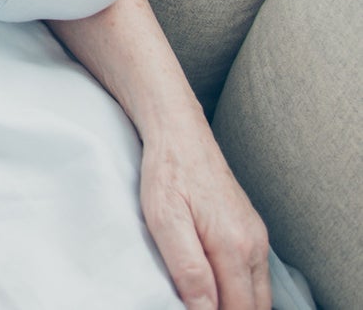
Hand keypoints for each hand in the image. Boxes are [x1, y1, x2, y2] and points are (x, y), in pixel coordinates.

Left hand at [140, 127, 269, 309]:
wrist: (179, 131)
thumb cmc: (167, 171)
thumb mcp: (165, 219)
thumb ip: (188, 268)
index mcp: (234, 246)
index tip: (190, 309)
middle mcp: (254, 244)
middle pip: (254, 307)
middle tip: (195, 305)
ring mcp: (256, 237)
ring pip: (258, 294)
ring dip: (237, 305)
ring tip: (203, 299)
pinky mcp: (251, 230)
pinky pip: (254, 275)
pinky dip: (240, 289)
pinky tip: (216, 286)